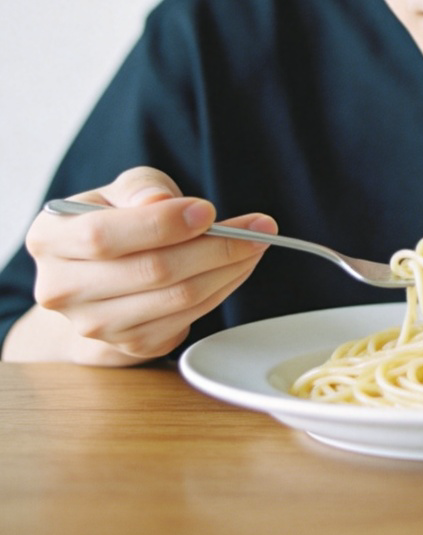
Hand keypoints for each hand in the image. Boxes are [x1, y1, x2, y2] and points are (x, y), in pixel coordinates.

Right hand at [20, 166, 276, 364]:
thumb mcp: (121, 190)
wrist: (96, 277)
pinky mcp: (129, 346)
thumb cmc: (115, 221)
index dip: (162, 224)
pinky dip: (223, 289)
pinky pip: (188, 318)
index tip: (209, 210)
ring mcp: (93, 325)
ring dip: (229, 268)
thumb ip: (141, 188)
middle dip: (217, 245)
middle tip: (260, 227)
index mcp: (50, 238)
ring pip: (176, 298)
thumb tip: (161, 203)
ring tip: (258, 242)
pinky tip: (239, 266)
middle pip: (151, 270)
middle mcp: (62, 288)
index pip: (104, 236)